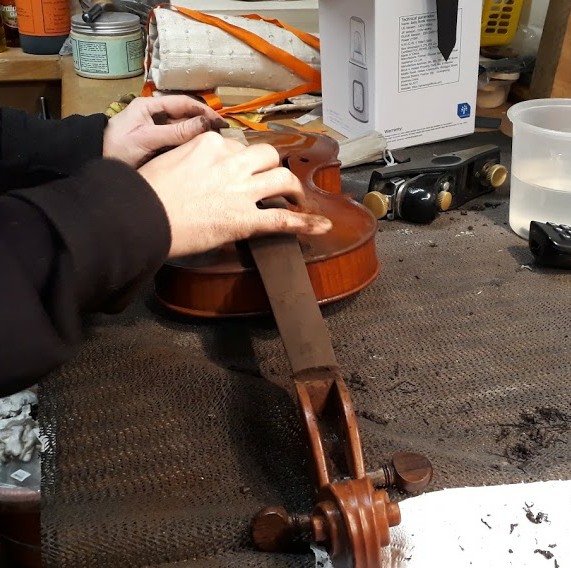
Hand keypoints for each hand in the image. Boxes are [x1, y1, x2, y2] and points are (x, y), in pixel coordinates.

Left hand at [102, 95, 227, 167]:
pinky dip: (189, 146)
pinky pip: (176, 143)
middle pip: (185, 116)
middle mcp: (155, 115)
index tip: (221, 122)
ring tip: (215, 144)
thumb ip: (175, 132)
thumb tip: (204, 125)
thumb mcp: (147, 138)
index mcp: (151, 106)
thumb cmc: (116, 147)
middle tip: (223, 135)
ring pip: (183, 130)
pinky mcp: (156, 145)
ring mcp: (156, 130)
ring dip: (198, 136)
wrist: (96, 162)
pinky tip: (200, 152)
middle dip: (204, 124)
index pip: (184, 104)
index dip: (204, 112)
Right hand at [138, 131, 332, 257]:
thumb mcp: (166, 161)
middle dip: (272, 167)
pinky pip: (283, 220)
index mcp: (209, 144)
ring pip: (282, 179)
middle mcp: (230, 161)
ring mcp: (240, 190)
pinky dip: (305, 224)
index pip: (238, 145)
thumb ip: (189, 157)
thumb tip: (197, 167)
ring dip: (292, 189)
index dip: (244, 160)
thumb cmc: (144, 193)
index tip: (242, 170)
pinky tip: (321, 227)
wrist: (138, 217)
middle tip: (273, 180)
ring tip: (295, 199)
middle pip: (267, 156)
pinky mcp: (244, 219)